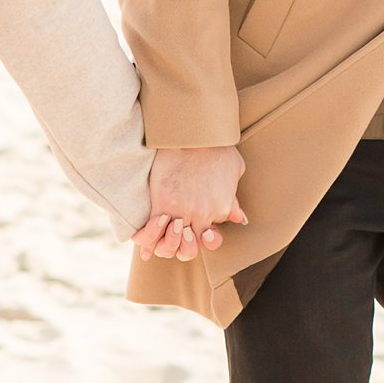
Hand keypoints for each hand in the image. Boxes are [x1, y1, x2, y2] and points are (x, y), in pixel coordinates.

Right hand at [134, 144, 246, 261]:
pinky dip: (147, 239)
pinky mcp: (161, 203)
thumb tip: (239, 218)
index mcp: (219, 209)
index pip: (210, 239)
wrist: (195, 133)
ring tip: (163, 233)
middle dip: (183, 246)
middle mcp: (200, 215)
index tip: (195, 231)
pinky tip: (144, 246)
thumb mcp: (235, 171)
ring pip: (169, 246)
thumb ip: (234, 200)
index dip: (203, 238)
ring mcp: (179, 211)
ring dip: (165, 243)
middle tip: (178, 234)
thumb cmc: (217, 147)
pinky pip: (150, 233)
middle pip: (188, 249)